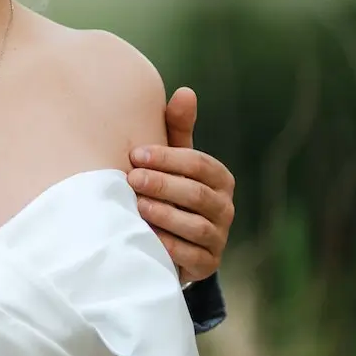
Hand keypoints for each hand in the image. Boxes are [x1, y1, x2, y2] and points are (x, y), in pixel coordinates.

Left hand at [128, 87, 235, 285]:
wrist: (174, 240)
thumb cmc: (171, 189)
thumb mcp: (174, 160)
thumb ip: (177, 129)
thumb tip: (185, 91)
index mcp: (220, 178)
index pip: (199, 164)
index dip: (168, 158)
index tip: (135, 154)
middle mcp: (224, 207)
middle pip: (196, 194)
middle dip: (162, 185)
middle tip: (131, 179)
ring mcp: (218, 237)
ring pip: (196, 226)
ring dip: (165, 216)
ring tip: (138, 207)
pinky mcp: (207, 264)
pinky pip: (191, 255)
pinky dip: (169, 247)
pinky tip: (146, 237)